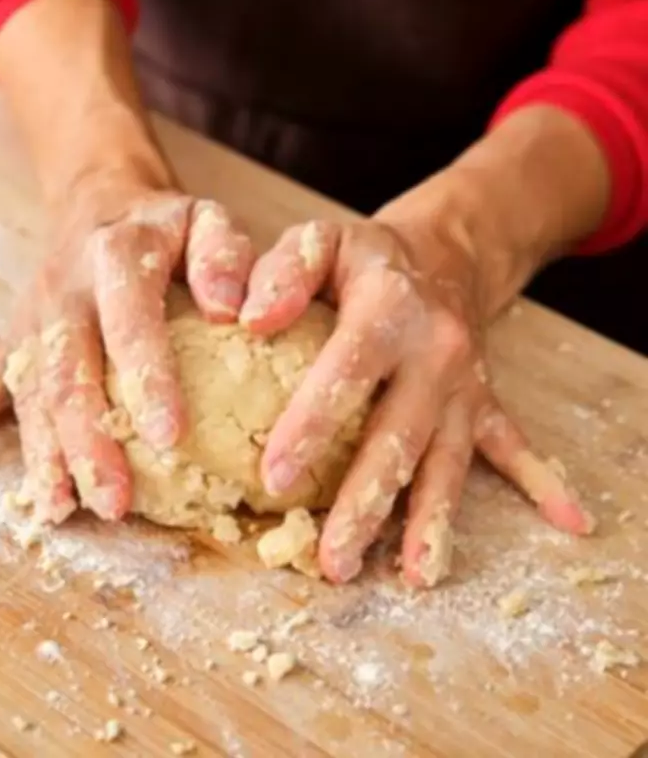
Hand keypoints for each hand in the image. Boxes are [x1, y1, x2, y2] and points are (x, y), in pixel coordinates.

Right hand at [0, 187, 252, 523]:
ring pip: (31, 390)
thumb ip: (224, 258)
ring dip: (42, 452)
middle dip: (88, 440)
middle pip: (68, 371)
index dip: (147, 378)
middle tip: (114, 503)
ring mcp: (33, 316)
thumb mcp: (208, 222)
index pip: (129, 320)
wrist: (100, 202)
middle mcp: (65, 288)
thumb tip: (234, 312)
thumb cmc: (167, 227)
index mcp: (117, 254)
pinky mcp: (15, 335)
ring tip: (57, 510)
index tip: (169, 438)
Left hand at [240, 178, 594, 586]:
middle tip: (334, 561)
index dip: (311, 426)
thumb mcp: (320, 242)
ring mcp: (465, 385)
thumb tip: (248, 319)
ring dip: (430, 520)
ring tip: (413, 576)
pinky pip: (515, 447)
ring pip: (448, 460)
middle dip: (366, 503)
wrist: (444, 253)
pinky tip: (569, 521)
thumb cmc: (365, 258)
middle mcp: (436, 352)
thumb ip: (281, 274)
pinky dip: (542, 483)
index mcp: (388, 310)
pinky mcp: (486, 402)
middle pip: (400, 437)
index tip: (274, 479)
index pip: (347, 374)